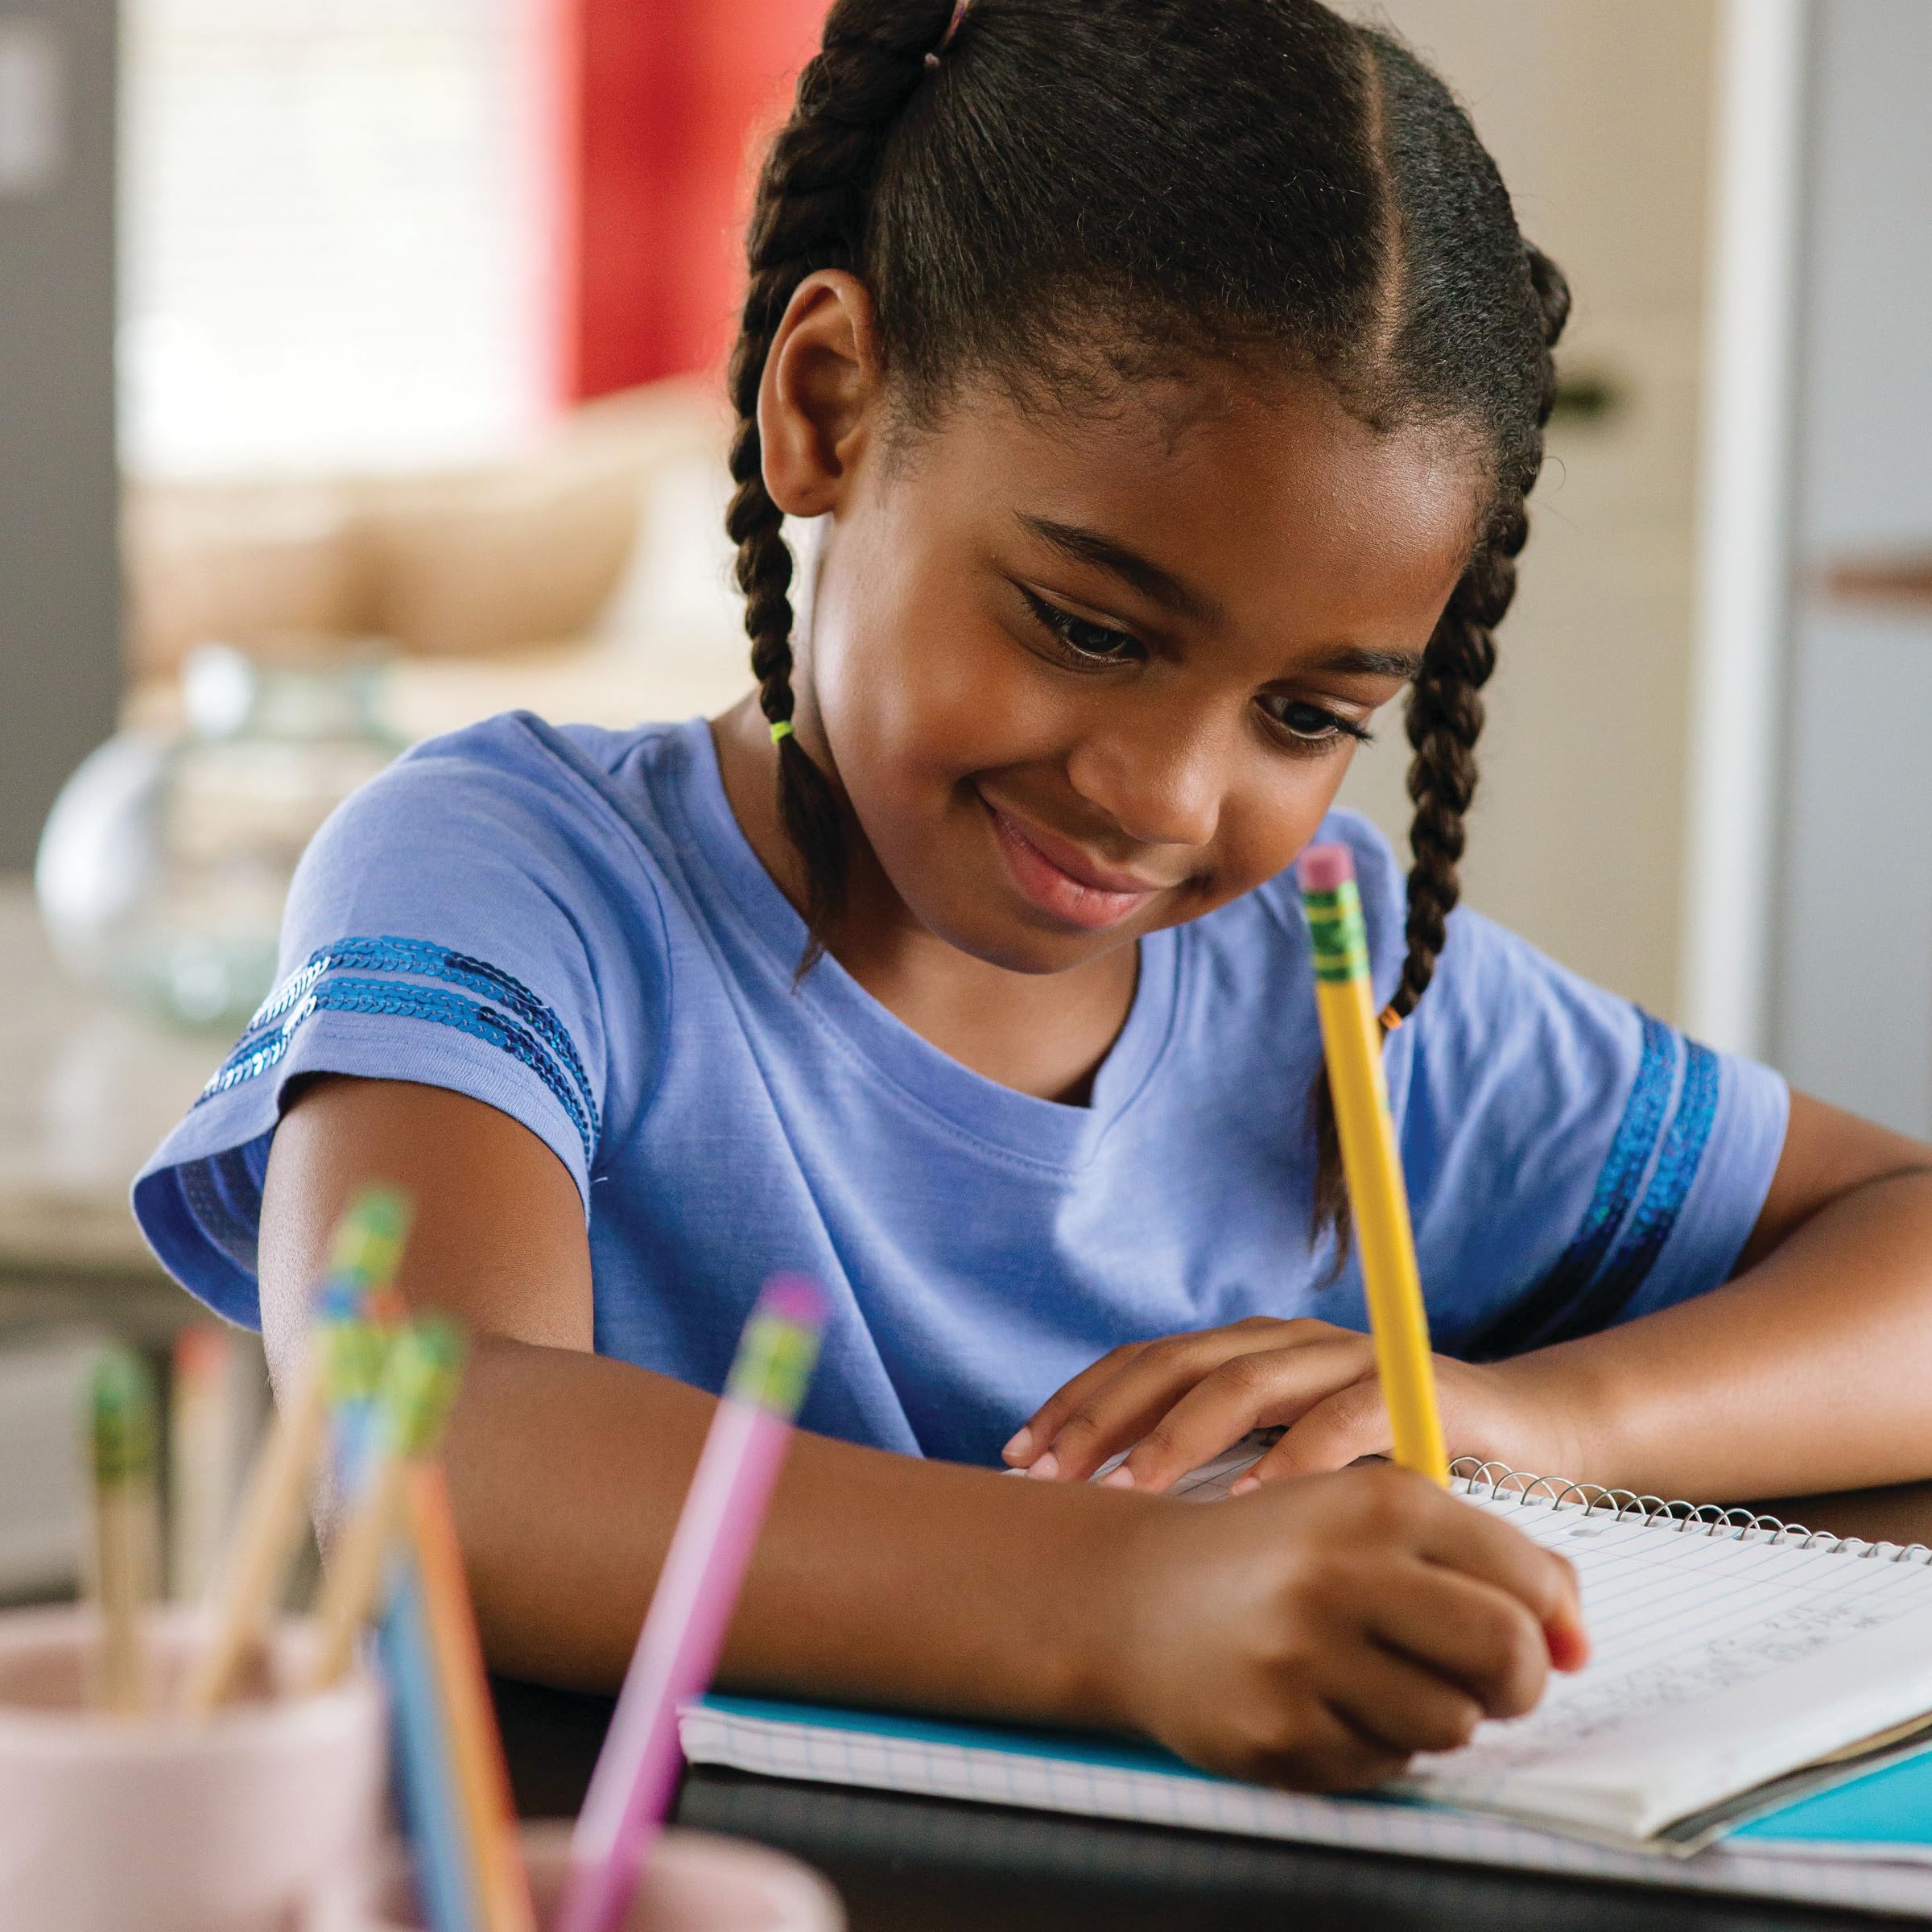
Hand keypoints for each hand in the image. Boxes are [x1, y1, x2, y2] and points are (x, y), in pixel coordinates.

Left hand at [1004, 1317, 1581, 1492]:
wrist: (1529, 1441)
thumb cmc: (1390, 1464)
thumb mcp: (1290, 1465)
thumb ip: (1220, 1468)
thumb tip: (1107, 1514)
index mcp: (1250, 1354)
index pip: (1145, 1363)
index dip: (1079, 1402)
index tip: (1019, 1456)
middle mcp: (1291, 1343)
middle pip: (1179, 1363)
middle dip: (1106, 1418)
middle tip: (1051, 1475)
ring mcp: (1353, 1359)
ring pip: (1250, 1380)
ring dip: (1185, 1433)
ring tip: (1134, 1488)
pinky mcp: (1418, 1390)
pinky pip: (1349, 1417)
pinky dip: (1299, 1458)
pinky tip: (1255, 1503)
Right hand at [1099, 1463, 1587, 1787]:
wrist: (1133, 1594)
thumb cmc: (1279, 1553)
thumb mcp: (1373, 1515)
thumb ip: (1484, 1554)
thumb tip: (1578, 1638)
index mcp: (1377, 1502)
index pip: (1526, 1577)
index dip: (1550, 1619)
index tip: (1540, 1635)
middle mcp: (1342, 1573)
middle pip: (1508, 1657)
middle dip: (1518, 1680)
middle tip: (1489, 1677)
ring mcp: (1305, 1658)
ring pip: (1453, 1722)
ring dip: (1436, 1710)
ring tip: (1381, 1675)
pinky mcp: (1276, 1731)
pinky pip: (1382, 1763)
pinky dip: (1371, 1740)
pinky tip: (1323, 1698)